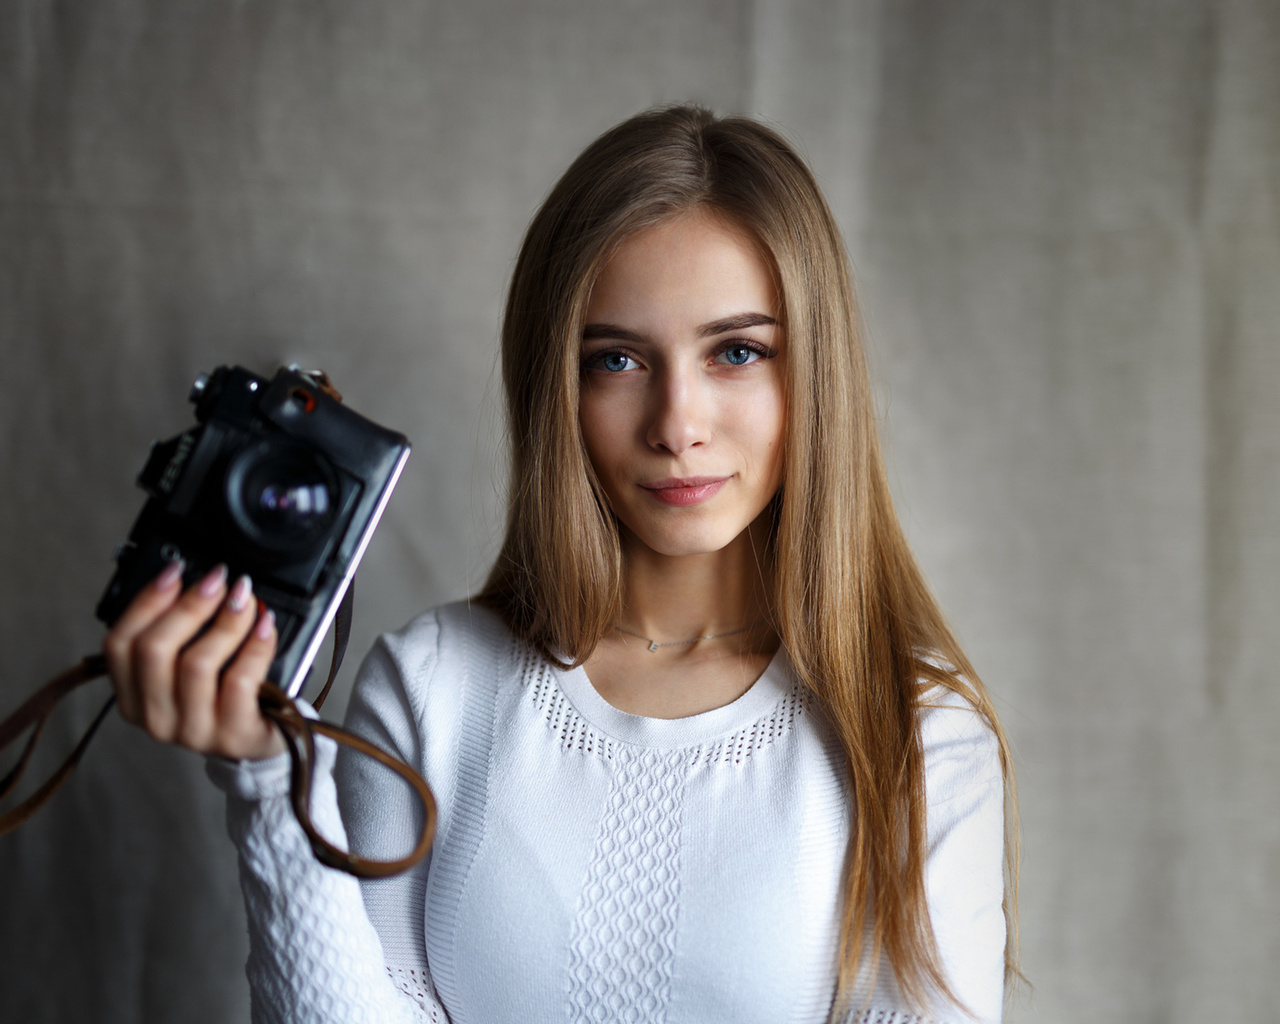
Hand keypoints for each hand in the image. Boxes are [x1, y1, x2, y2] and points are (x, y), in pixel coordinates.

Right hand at [102, 561, 285, 760]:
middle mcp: (155, 717)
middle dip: (189, 605)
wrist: (263, 738)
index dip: (146, 601)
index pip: (120, 644)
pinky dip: (255, 645)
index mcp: (133, 696)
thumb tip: (189, 580)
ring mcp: (193, 731)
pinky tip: (265, 626)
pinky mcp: (232, 734)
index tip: (176, 571)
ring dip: (225, 621)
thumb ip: (178, 631)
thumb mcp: (187, 666)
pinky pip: (239, 680)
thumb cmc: (224, 694)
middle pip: (154, 650)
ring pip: (197, 664)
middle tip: (219, 580)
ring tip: (245, 599)